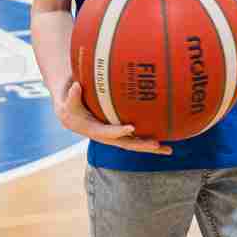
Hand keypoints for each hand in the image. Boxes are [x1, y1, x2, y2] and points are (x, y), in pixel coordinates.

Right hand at [54, 81, 170, 153]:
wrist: (71, 114)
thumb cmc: (69, 106)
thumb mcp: (67, 101)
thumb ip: (71, 95)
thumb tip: (76, 86)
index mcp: (94, 131)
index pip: (107, 133)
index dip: (118, 131)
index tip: (130, 128)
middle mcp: (107, 137)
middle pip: (126, 144)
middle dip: (141, 145)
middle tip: (157, 145)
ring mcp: (116, 136)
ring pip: (135, 144)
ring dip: (151, 147)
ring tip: (169, 150)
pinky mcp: (121, 133)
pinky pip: (137, 138)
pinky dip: (150, 140)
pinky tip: (166, 140)